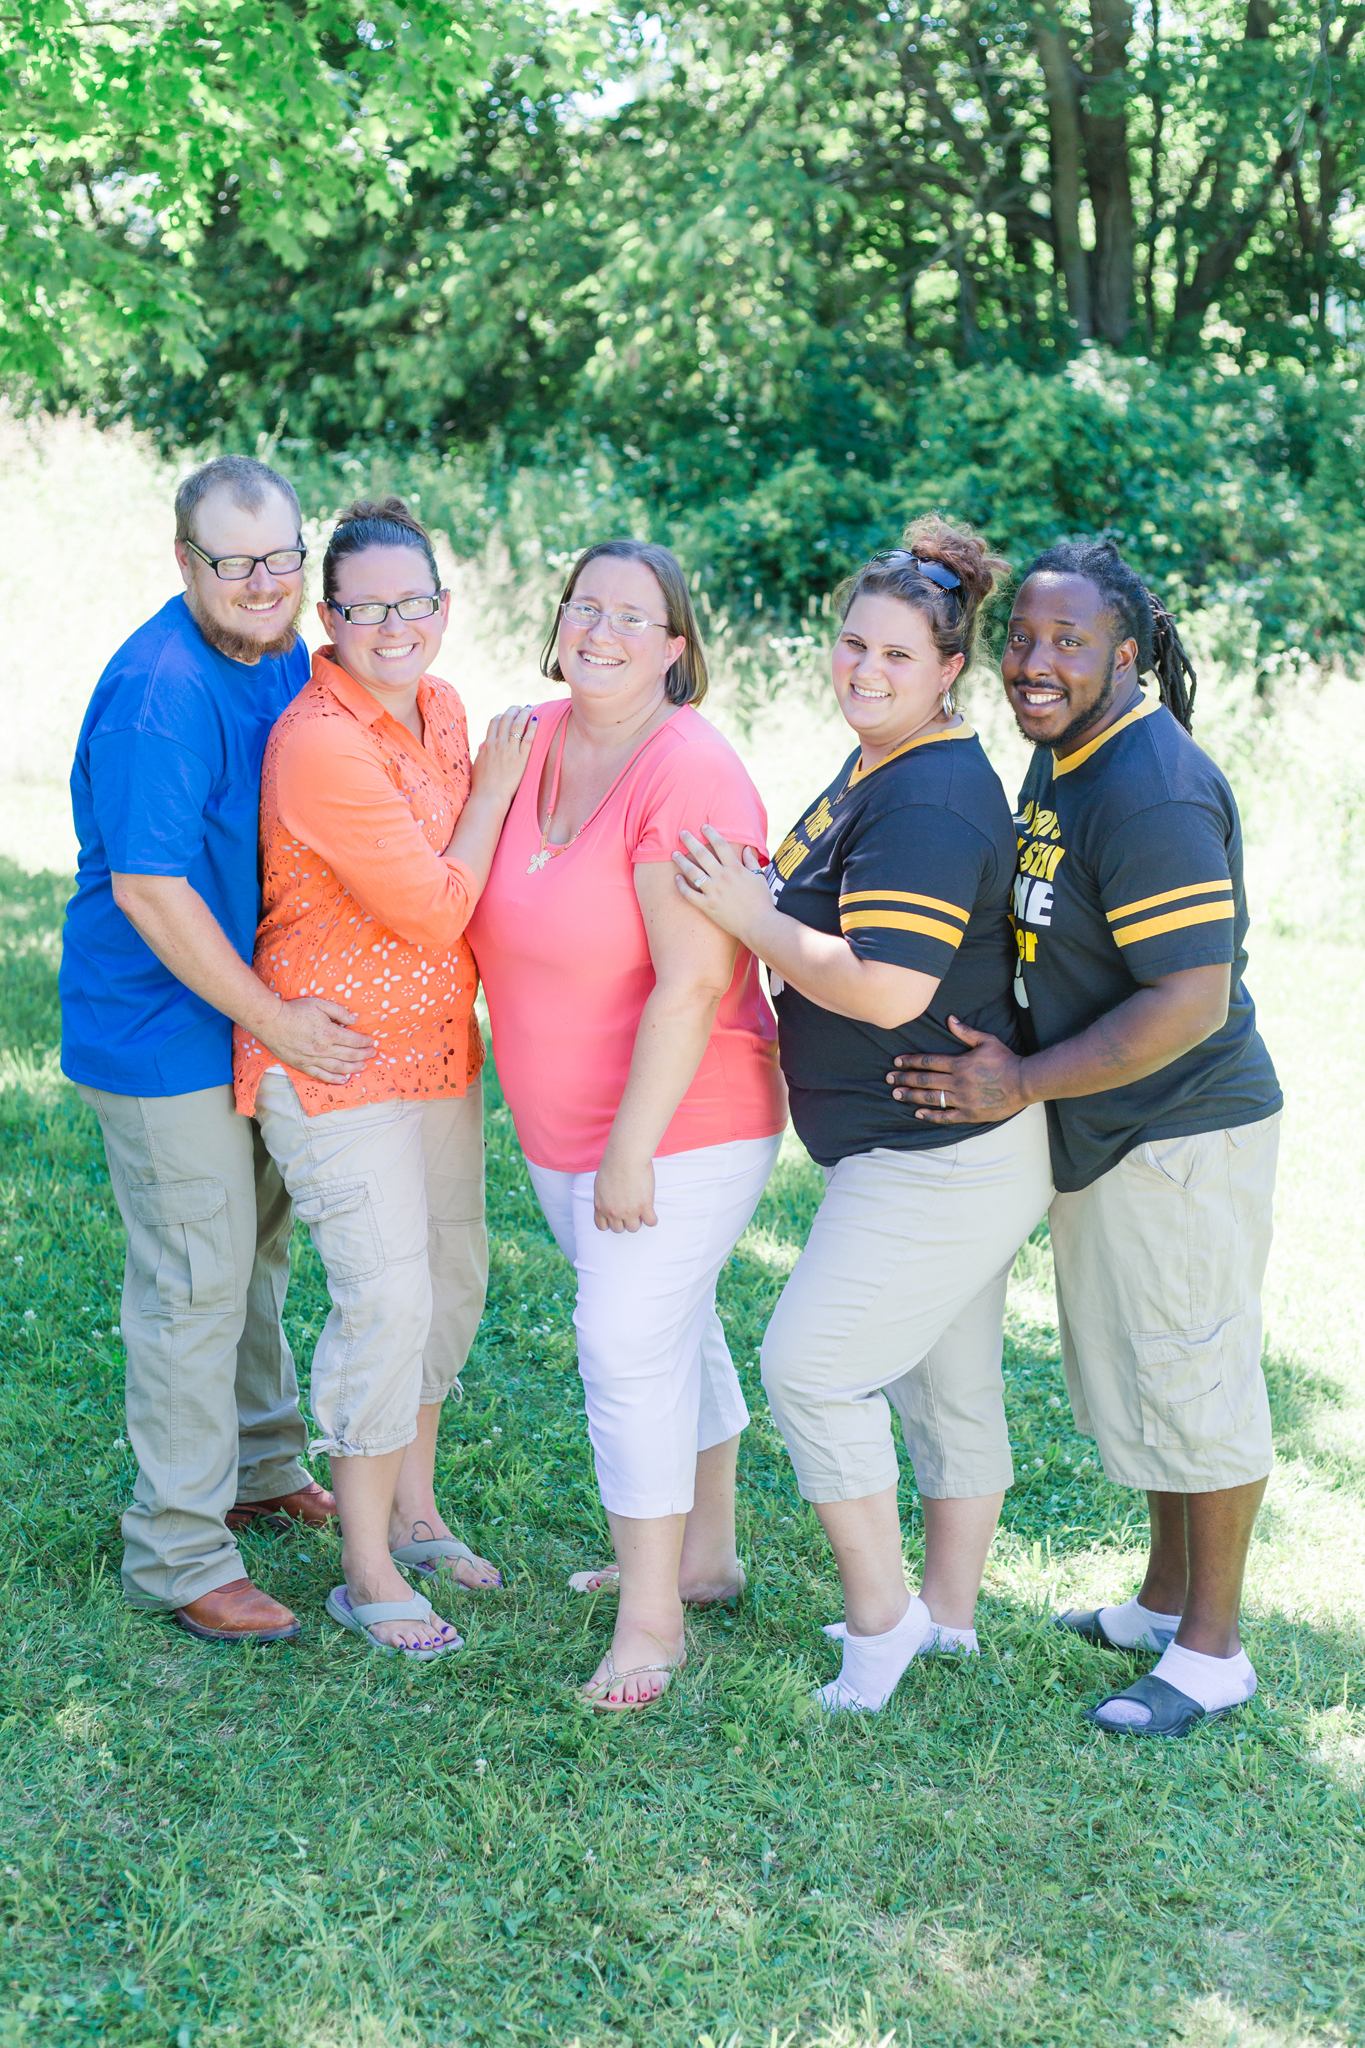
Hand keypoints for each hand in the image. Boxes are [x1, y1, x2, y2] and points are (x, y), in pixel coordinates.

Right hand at [258, 996, 374, 1084]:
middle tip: (372, 1054)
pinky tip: (343, 1079)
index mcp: (329, 1033)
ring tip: (363, 1066)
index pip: (353, 1040)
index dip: (365, 1042)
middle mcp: (323, 1049)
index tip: (371, 1041)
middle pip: (349, 1055)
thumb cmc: (295, 1010)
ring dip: (353, 1068)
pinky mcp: (302, 1065)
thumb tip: (354, 1020)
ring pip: (338, 1067)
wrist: (271, 1022)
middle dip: (363, 1055)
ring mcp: (313, 1059)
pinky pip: (321, 1075)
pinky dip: (334, 1079)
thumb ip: (339, 1012)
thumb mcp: (319, 1004)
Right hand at [469, 705, 536, 808]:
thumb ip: (482, 753)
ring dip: (524, 714)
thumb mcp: (477, 764)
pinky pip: (529, 738)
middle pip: (507, 719)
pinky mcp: (521, 759)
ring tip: (529, 708)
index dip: (501, 715)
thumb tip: (484, 746)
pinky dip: (533, 727)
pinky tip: (537, 720)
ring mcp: (510, 750)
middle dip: (513, 710)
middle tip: (519, 707)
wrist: (489, 796)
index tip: (506, 714)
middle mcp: (498, 744)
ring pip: (518, 725)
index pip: (494, 722)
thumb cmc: (482, 784)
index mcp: (487, 744)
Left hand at [593, 1148, 656, 1231]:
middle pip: (619, 1229)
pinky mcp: (645, 1207)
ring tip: (641, 1210)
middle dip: (624, 1221)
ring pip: (634, 1228)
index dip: (611, 1222)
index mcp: (601, 1206)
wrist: (626, 1157)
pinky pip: (651, 1222)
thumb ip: (604, 1198)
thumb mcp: (600, 1185)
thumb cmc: (612, 1164)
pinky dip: (652, 1219)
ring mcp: (629, 1211)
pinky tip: (651, 1211)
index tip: (617, 1217)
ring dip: (637, 1220)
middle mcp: (614, 1212)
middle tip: (630, 1210)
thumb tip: (610, 1203)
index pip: (603, 1226)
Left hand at [672, 827, 771, 942]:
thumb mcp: (759, 878)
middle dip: (690, 842)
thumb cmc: (762, 901)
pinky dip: (681, 886)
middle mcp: (722, 877)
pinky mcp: (707, 906)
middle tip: (682, 833)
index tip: (703, 826)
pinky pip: (690, 894)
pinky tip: (676, 878)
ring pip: (692, 872)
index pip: (721, 845)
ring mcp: (713, 892)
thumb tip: (747, 848)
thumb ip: (751, 862)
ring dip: (682, 861)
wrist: (759, 925)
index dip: (711, 834)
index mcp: (735, 868)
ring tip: (674, 854)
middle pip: (702, 854)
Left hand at [887, 1016, 1027, 1123]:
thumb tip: (949, 1019)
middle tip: (889, 1079)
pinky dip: (930, 1116)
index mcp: (959, 1064)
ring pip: (930, 1098)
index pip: (928, 1062)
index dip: (910, 1061)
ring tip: (896, 1094)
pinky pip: (945, 1117)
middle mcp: (957, 1082)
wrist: (1024, 1083)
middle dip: (904, 1078)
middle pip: (924, 1080)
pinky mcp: (968, 1114)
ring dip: (911, 1096)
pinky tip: (917, 1113)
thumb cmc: (1005, 1060)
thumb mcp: (987, 1041)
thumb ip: (966, 1032)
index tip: (897, 1061)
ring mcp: (962, 1100)